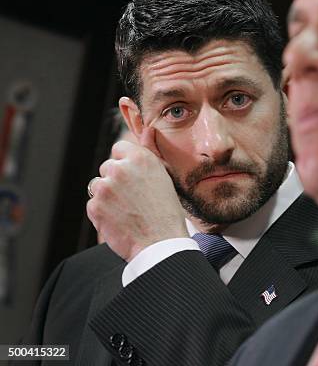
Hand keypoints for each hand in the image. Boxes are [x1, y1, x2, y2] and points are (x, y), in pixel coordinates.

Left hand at [87, 127, 187, 261]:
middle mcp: (120, 169)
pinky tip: (120, 220)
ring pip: (98, 185)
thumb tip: (147, 131)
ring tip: (127, 210)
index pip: (119, 148)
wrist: (160, 243)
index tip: (133, 177)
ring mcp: (105, 188)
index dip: (126, 163)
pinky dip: (103, 212)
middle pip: (108, 167)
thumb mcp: (164, 177)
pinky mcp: (94, 206)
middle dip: (116, 181)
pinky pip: (94, 204)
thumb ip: (150, 153)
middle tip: (133, 198)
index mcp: (140, 159)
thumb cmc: (167, 213)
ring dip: (107, 196)